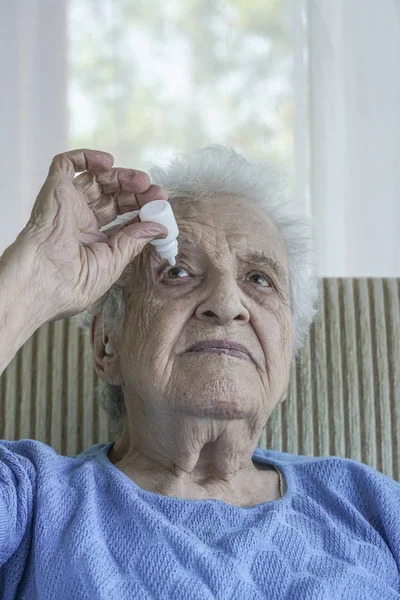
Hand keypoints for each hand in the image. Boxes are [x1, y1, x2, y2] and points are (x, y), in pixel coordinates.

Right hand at [14, 149, 168, 321]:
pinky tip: (108, 162)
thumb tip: (160, 228)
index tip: (160, 207)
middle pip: (112, 196)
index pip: (121, 219)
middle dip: (136, 192)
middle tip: (156, 192)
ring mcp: (68, 205)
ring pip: (96, 179)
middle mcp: (80, 221)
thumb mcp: (114, 262)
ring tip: (141, 181)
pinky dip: (87, 157)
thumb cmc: (72, 283)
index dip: (141, 210)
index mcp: (93, 241)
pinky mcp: (54, 189)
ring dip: (120, 176)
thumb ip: (135, 241)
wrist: (44, 280)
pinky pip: (66, 164)